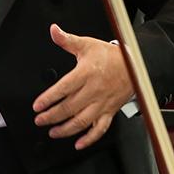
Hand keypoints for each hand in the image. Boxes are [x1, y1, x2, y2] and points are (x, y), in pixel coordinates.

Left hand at [31, 25, 132, 150]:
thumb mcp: (87, 44)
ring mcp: (102, 103)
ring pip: (82, 121)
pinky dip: (89, 139)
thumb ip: (67, 40)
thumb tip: (53, 30)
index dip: (49, 99)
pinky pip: (100, 129)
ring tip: (52, 131)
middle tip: (39, 120)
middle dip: (52, 116)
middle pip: (70, 107)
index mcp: (86, 73)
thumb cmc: (110, 57)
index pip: (64, 88)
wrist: (135, 65)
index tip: (37, 105)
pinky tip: (78, 143)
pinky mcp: (109, 112)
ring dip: (65, 129)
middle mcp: (94, 91)